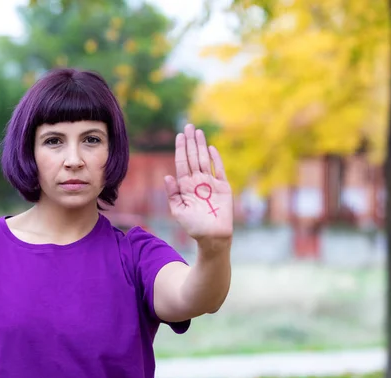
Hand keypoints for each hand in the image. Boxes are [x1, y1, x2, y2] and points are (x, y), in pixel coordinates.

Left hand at [164, 124, 233, 242]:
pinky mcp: (223, 187)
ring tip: (198, 131)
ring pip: (205, 160)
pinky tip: (210, 148)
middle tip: (188, 126)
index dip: (180, 149)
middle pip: (193, 157)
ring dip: (201, 145)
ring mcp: (210, 183)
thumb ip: (173, 194)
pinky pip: (219, 170)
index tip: (179, 136)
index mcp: (185, 186)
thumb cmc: (194, 226)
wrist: (212, 237)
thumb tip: (167, 176)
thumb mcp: (178, 211)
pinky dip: (216, 159)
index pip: (182, 163)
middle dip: (190, 142)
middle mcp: (197, 181)